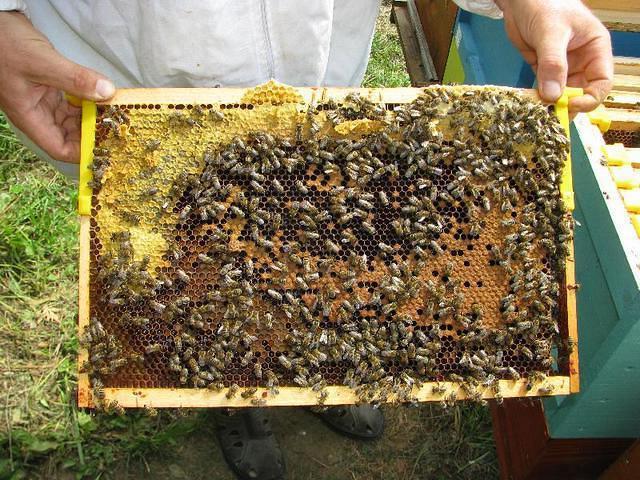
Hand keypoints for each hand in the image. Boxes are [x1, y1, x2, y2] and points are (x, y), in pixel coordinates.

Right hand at [0, 11, 114, 162]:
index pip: (60, 149)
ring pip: (72, 119)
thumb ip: (75, 79)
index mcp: (30, 117)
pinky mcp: (48, 88)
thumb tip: (107, 92)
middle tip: (116, 125)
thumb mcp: (43, 62)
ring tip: (113, 111)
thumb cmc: (6, 44)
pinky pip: (72, 103)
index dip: (83, 151)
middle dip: (92, 133)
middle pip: (70, 137)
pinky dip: (87, 101)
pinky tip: (101, 95)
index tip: (106, 143)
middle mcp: (37, 114)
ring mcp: (42, 101)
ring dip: (92, 116)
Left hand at [496, 0, 612, 112]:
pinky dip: (539, 98)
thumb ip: (553, 64)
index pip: (601, 82)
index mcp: (595, 49)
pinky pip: (544, 89)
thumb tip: (553, 96)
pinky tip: (531, 106)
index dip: (590, 98)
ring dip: (552, 105)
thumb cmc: (544, 5)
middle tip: (553, 117)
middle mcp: (582, 61)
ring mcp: (562, 67)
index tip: (571, 106)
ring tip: (540, 115)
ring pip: (562, 94)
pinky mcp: (544, 69)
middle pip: (582, 92)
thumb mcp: (551, 34)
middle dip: (569, 106)